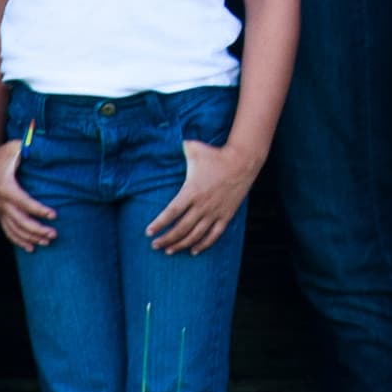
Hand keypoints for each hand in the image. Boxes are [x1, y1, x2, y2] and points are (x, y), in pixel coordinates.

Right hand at [0, 138, 54, 251]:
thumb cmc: (2, 154)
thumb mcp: (14, 147)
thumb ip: (28, 148)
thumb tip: (42, 147)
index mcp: (6, 187)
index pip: (25, 203)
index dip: (39, 210)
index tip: (54, 214)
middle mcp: (2, 202)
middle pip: (21, 222)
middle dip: (38, 230)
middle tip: (54, 234)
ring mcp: (0, 210)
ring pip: (15, 230)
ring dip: (32, 238)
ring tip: (48, 241)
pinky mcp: (0, 213)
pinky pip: (8, 232)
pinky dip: (19, 241)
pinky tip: (32, 248)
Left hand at [145, 135, 259, 256]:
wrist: (242, 161)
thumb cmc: (216, 155)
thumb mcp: (194, 148)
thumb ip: (178, 148)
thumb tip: (167, 141)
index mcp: (191, 191)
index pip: (171, 213)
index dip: (159, 225)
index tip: (149, 232)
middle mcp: (202, 205)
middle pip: (180, 229)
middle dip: (166, 239)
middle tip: (155, 245)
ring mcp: (214, 212)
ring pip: (195, 235)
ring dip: (181, 245)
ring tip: (169, 250)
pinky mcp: (226, 216)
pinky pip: (213, 236)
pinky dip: (203, 245)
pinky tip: (194, 250)